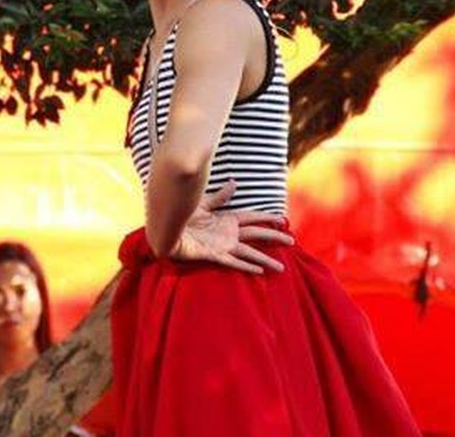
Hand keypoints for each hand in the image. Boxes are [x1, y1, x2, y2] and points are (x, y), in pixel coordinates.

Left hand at [172, 180, 293, 272]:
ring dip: (265, 259)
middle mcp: (228, 233)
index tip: (283, 220)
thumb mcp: (204, 203)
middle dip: (273, 238)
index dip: (267, 219)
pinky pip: (233, 262)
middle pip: (256, 235)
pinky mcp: (213, 255)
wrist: (164, 228)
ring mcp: (222, 245)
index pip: (253, 218)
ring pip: (249, 252)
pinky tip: (259, 271)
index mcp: (227, 219)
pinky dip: (246, 266)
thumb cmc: (181, 215)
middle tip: (291, 241)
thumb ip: (220, 196)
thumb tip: (234, 182)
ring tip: (281, 267)